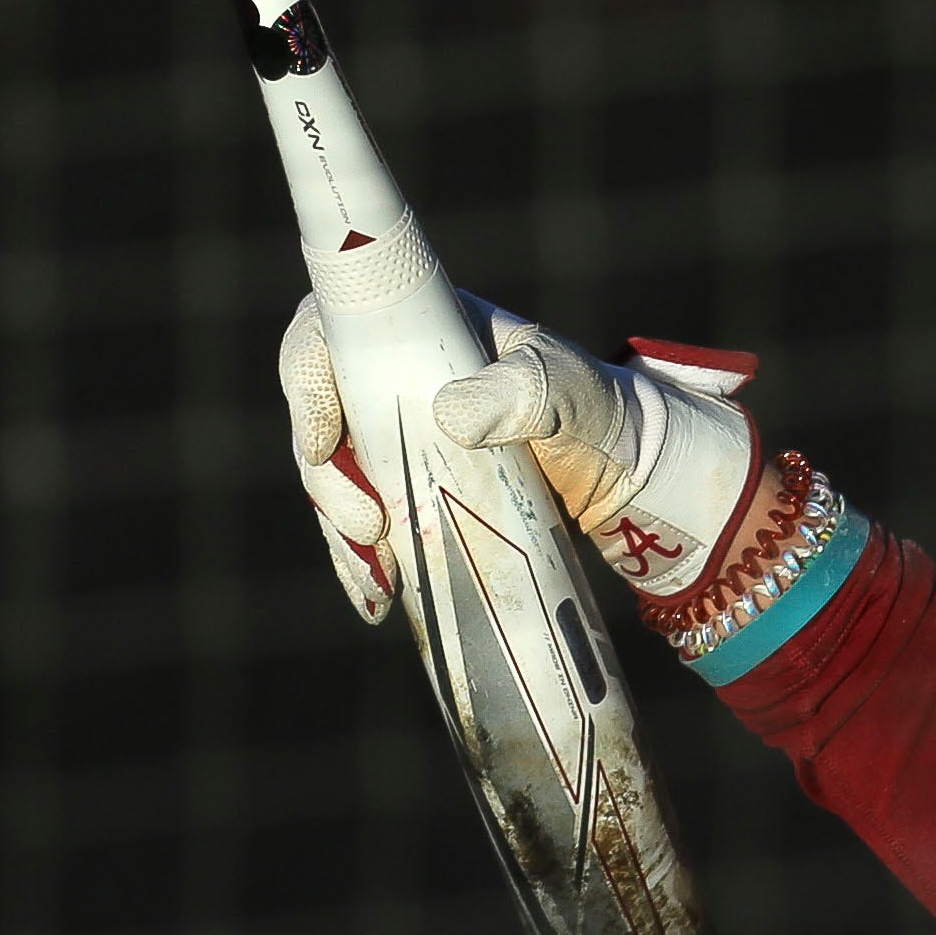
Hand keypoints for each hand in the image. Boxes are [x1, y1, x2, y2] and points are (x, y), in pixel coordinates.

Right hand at [276, 297, 767, 619]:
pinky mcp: (413, 497)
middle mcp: (395, 386)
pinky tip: (377, 598)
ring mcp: (399, 444)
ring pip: (338, 483)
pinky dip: (367, 563)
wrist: (628, 477)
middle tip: (368, 527)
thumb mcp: (572, 391)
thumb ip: (527, 389)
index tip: (322, 442)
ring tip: (378, 579)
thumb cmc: (598, 412)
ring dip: (343, 534)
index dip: (307, 382)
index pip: (329, 337)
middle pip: (323, 423)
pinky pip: (368, 528)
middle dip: (327, 481)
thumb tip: (452, 413)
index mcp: (419, 336)